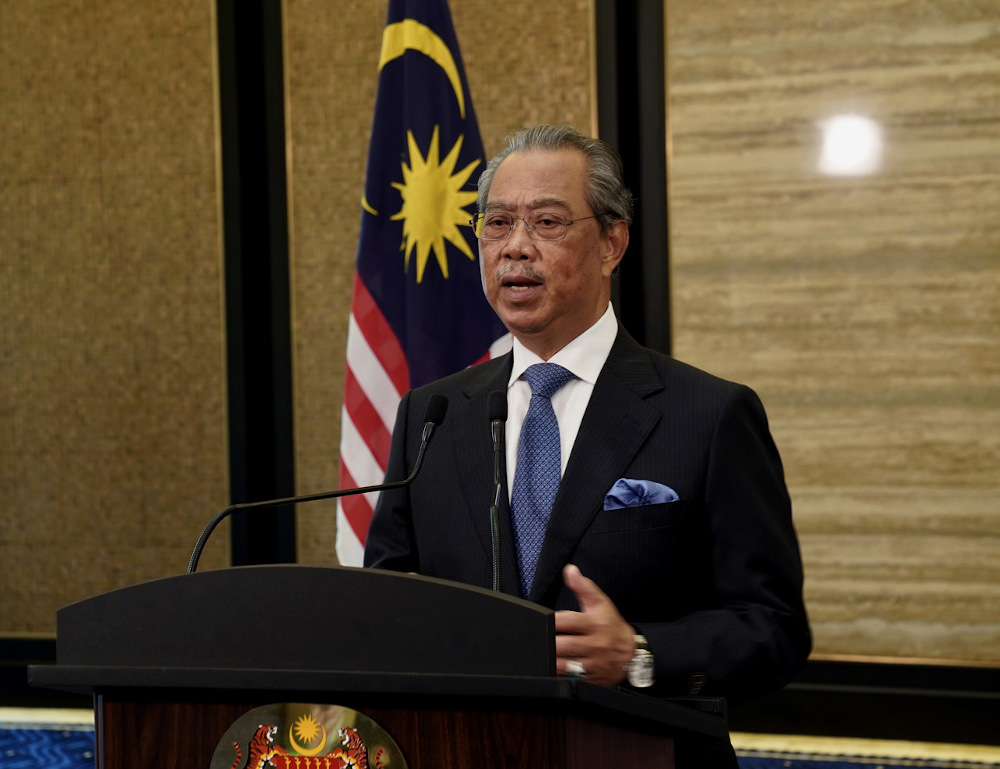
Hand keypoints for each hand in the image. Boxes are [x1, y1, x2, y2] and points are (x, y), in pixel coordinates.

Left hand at [553, 564, 634, 685]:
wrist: (632, 653)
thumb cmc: (612, 625)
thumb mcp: (600, 603)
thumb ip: (583, 586)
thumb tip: (570, 570)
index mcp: (595, 623)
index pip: (566, 621)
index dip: (551, 620)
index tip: (544, 620)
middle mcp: (595, 644)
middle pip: (563, 645)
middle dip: (549, 642)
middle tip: (538, 639)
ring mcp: (594, 663)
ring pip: (566, 665)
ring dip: (551, 661)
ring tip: (543, 654)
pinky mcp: (592, 678)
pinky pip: (571, 679)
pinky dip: (559, 675)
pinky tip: (552, 669)